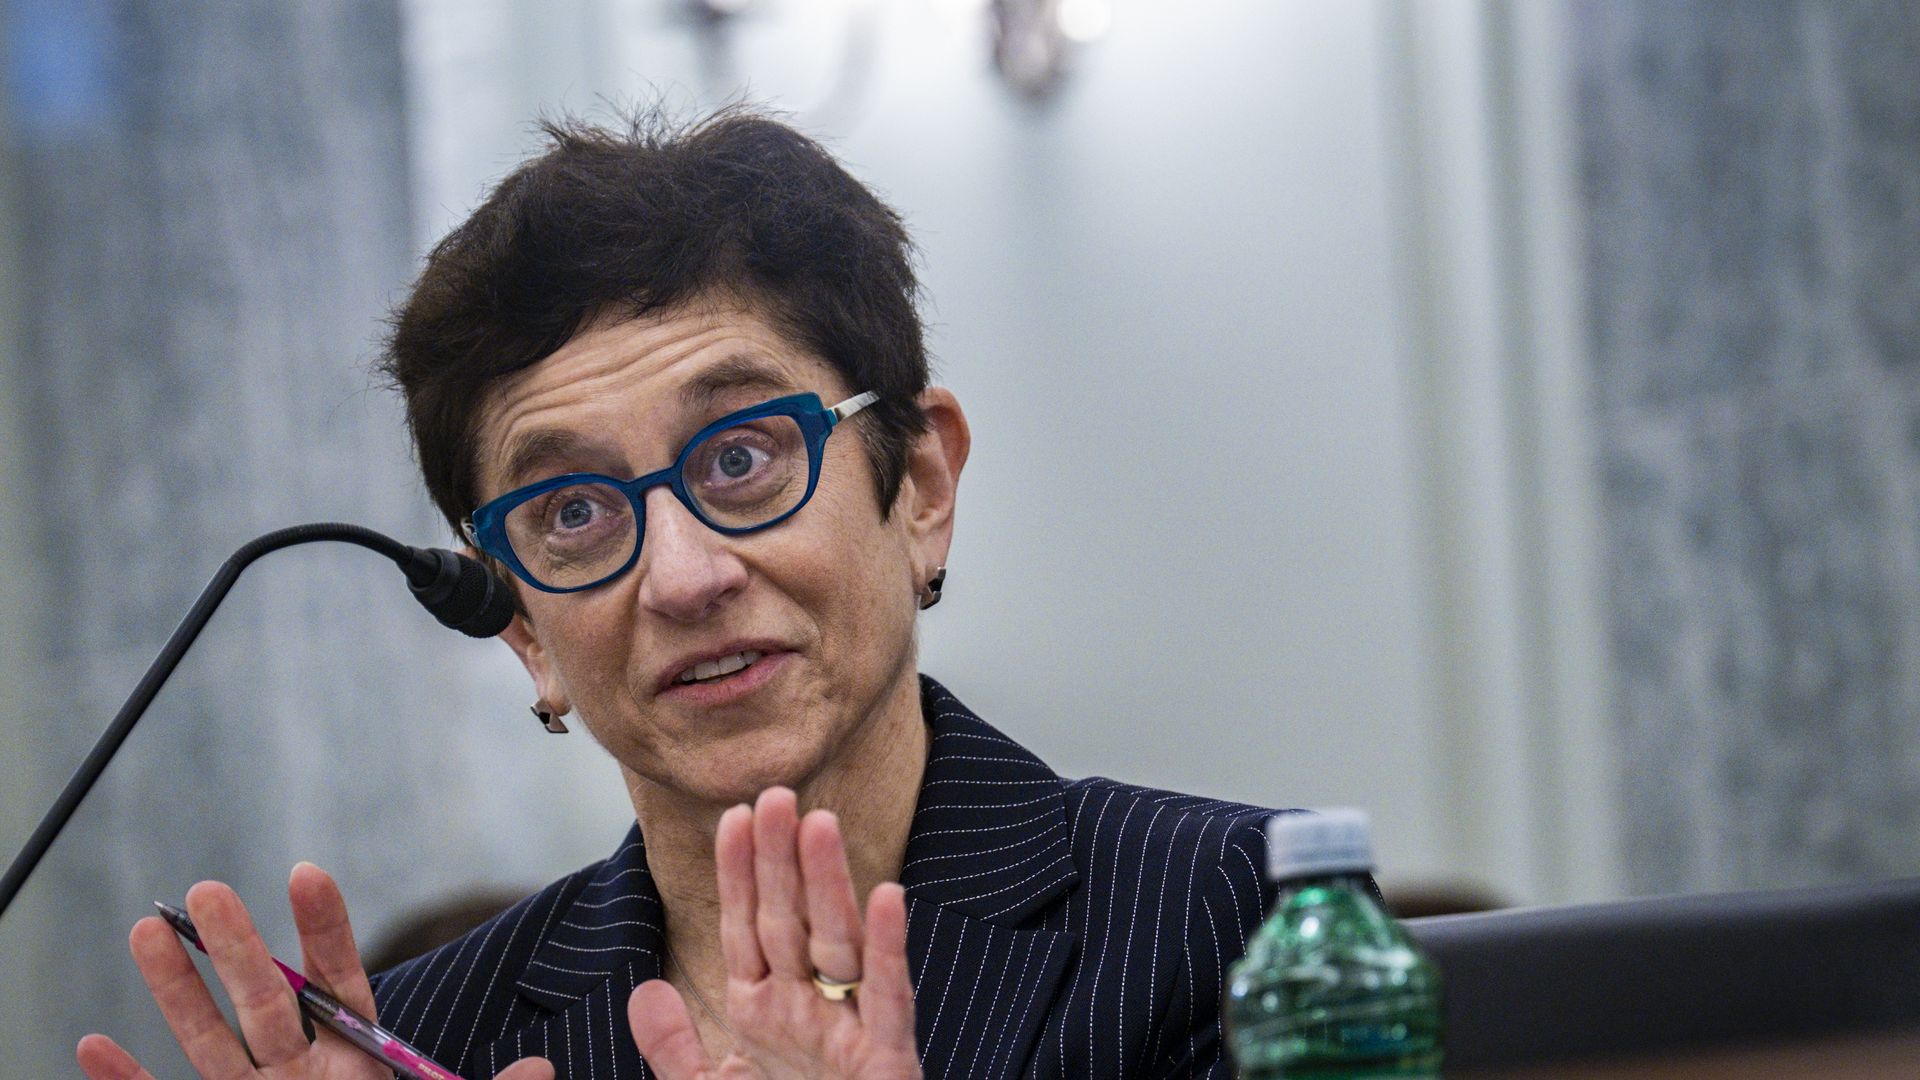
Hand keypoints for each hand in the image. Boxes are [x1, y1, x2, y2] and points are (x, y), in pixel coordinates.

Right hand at [76, 863, 552, 1079]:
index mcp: (358, 1059)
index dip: (324, 930)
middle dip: (238, 946)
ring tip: (149, 926)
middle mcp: (301, 1071)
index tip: (306, 874)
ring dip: (176, 990)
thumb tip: (541, 1071)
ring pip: (210, 1041)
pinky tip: (91, 1046)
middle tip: (208, 888)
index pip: (340, 981)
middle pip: (266, 1000)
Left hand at [628, 788, 920, 1078]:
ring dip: (830, 884)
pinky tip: (887, 897)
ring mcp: (850, 1033)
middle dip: (780, 861)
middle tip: (773, 794)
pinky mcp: (888, 1059)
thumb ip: (676, 1051)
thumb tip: (643, 991)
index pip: (747, 930)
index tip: (732, 815)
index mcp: (765, 1014)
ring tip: (818, 823)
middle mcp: (808, 1013)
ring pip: (839, 946)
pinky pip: (889, 998)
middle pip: (791, 924)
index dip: (739, 874)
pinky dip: (889, 950)